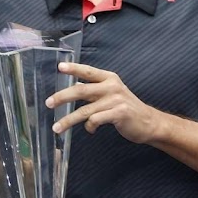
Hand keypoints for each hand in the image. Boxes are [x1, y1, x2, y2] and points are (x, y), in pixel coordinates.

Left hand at [46, 62, 162, 142]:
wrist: (149, 122)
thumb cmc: (125, 108)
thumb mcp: (111, 93)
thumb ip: (94, 90)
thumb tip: (74, 87)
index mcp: (109, 78)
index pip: (88, 71)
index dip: (73, 68)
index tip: (60, 67)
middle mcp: (112, 86)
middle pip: (81, 91)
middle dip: (62, 97)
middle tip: (48, 103)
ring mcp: (116, 100)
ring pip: (85, 110)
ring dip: (68, 120)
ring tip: (56, 128)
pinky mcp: (119, 114)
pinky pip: (95, 120)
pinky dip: (89, 127)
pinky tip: (90, 129)